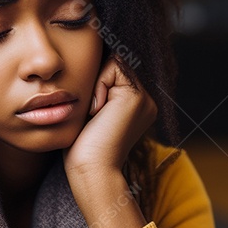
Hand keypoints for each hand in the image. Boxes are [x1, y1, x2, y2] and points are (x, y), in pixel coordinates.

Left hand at [64, 57, 156, 180]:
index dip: (95, 79)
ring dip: (96, 84)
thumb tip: (90, 57)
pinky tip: (97, 111)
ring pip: (114, 62)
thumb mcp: (89, 110)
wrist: (91, 170)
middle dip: (95, 80)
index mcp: (134, 104)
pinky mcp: (137, 95)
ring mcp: (144, 97)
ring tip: (95, 112)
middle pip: (114, 63)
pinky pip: (114, 66)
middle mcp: (144, 100)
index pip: (113, 71)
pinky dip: (99, 85)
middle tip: (92, 112)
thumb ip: (96, 87)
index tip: (89, 108)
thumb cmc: (82, 147)